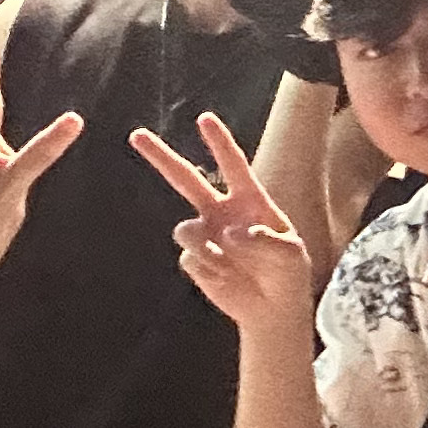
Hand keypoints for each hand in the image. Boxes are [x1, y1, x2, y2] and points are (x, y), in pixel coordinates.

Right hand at [134, 109, 316, 336]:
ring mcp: (205, 235)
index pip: (233, 165)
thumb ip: (265, 240)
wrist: (272, 309)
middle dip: (161, 157)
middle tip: (136, 134)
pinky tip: (227, 278)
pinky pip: (190, 259)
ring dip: (204, 247)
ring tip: (230, 264)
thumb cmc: (288, 274)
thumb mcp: (290, 256)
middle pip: (185, 179)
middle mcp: (221, 211)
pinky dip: (209, 270)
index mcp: (249, 200)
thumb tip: (229, 233)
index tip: (204, 118)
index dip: (219, 142)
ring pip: (184, 229)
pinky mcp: (195, 259)